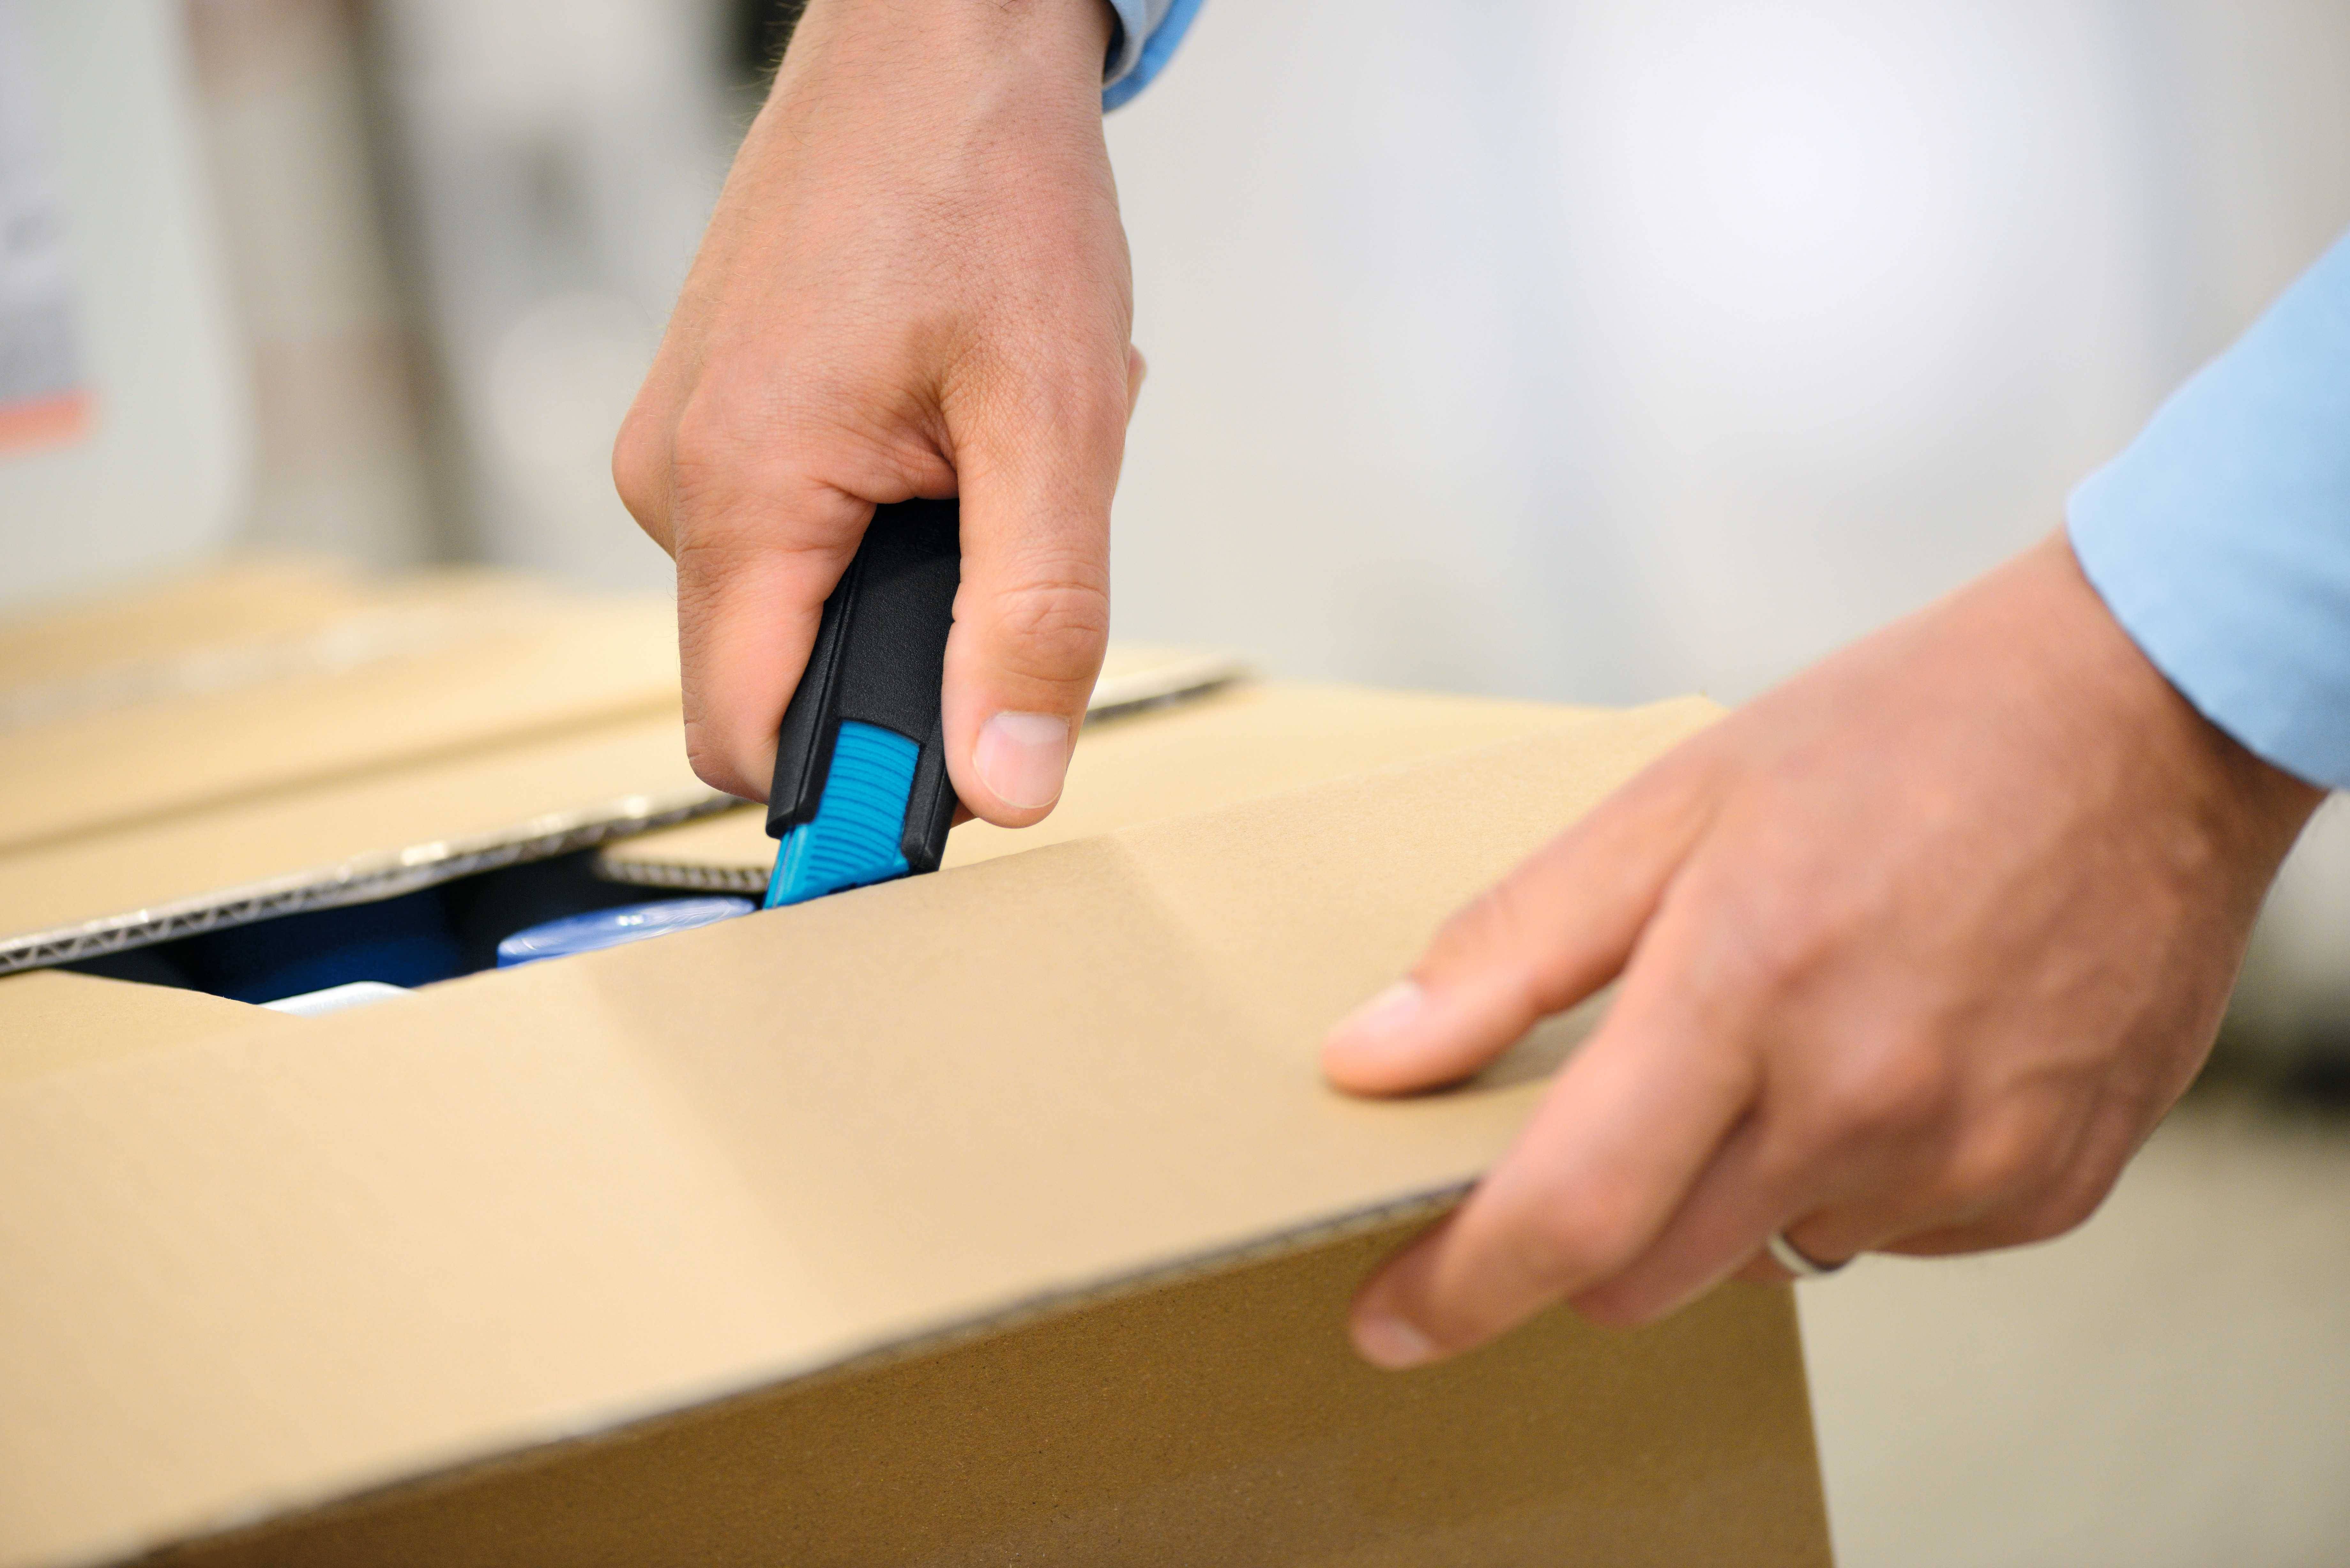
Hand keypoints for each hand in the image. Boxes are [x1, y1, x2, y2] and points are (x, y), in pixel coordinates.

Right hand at [614, 0, 1139, 822]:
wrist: (936, 40)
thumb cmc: (984, 184)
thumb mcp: (1052, 418)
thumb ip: (1034, 618)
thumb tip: (1010, 784)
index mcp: (737, 489)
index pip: (749, 742)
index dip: (856, 787)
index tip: (963, 774)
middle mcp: (676, 478)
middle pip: (784, 679)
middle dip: (921, 641)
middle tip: (1010, 514)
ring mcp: (688, 447)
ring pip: (808, 602)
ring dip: (923, 560)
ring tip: (987, 438)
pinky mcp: (719, 423)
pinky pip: (804, 530)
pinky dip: (900, 502)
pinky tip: (953, 411)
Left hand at [1322, 533, 2319, 1366]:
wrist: (2141, 717)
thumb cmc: (1897, 740)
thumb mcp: (1670, 805)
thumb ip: (1512, 948)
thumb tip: (1369, 1058)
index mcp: (1747, 991)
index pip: (1568, 1213)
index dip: (1460, 1287)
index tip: (1388, 1321)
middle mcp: (1863, 1100)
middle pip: (1652, 1272)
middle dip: (1589, 1233)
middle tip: (1600, 1126)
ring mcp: (1969, 1155)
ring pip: (1771, 1255)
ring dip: (1734, 1189)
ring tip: (1789, 1035)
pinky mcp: (2047, 1183)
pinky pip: (1894, 1237)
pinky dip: (1853, 1175)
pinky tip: (1889, 1054)